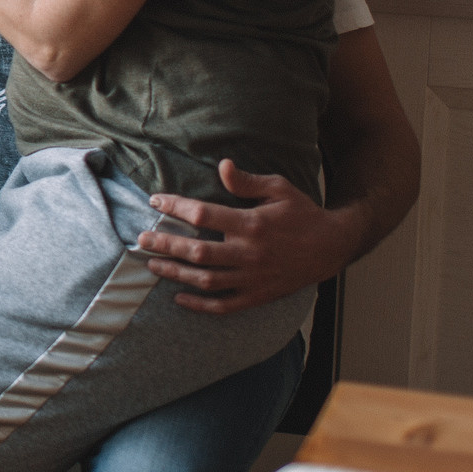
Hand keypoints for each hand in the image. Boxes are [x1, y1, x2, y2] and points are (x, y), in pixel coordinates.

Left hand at [134, 158, 362, 313]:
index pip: (203, 214)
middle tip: (141, 240)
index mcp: (252, 224)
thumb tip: (222, 166)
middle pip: (197, 250)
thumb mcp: (279, 188)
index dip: (175, 207)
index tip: (156, 202)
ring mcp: (253, 278)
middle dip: (165, 244)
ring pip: (206, 280)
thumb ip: (247, 181)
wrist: (331, 247)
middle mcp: (249, 253)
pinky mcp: (258, 296)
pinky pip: (224, 305)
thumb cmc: (302, 213)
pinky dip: (199, 305)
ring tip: (152, 265)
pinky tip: (179, 298)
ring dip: (175, 273)